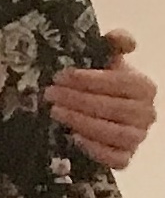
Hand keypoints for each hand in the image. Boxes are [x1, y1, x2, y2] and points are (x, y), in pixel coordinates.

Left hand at [51, 33, 152, 170]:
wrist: (91, 109)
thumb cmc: (97, 82)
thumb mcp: (102, 60)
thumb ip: (113, 44)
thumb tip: (122, 39)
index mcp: (144, 87)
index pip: (122, 83)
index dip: (90, 79)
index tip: (61, 75)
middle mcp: (146, 114)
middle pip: (115, 108)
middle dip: (78, 100)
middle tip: (50, 93)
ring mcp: (138, 137)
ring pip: (115, 134)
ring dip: (82, 122)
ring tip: (55, 111)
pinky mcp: (125, 157)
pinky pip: (116, 159)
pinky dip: (95, 149)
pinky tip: (73, 137)